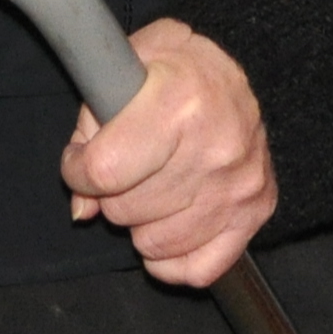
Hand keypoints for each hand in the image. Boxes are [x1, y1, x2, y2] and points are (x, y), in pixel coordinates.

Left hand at [58, 20, 276, 287]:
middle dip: (110, 194)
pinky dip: (172, 258)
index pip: (103, 169)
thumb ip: (90, 126)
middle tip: (124, 167)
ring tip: (149, 187)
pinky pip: (198, 269)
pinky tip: (166, 224)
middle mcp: (216, 147)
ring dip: (140, 223)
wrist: (243, 75)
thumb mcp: (126, 63)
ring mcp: (239, 186)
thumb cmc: (176, 68)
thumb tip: (83, 206)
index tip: (81, 159)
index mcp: (179, 99)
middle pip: (125, 210)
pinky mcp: (255, 212)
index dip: (77, 169)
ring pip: (154, 243)